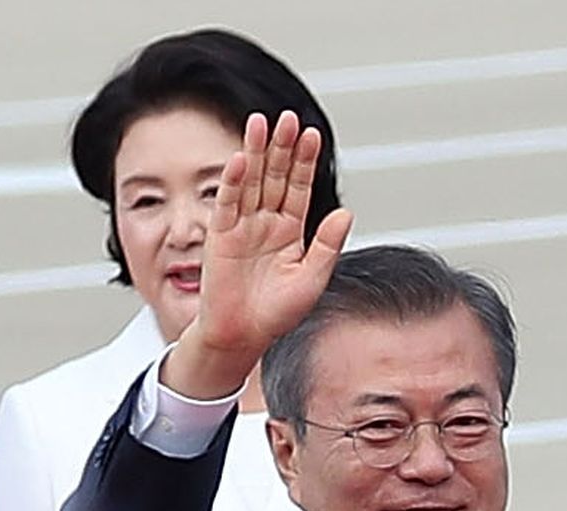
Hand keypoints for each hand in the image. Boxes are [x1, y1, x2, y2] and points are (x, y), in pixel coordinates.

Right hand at [166, 110, 353, 400]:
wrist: (245, 336)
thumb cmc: (278, 314)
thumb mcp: (313, 278)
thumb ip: (328, 245)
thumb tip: (346, 213)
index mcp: (291, 231)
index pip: (299, 187)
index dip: (304, 162)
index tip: (312, 135)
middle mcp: (266, 223)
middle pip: (274, 176)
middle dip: (281, 148)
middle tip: (288, 118)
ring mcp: (242, 227)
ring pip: (250, 182)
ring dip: (254, 152)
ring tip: (260, 122)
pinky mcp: (220, 237)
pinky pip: (227, 204)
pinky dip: (233, 182)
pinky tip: (240, 160)